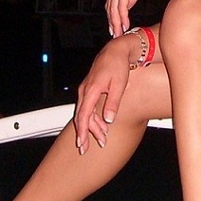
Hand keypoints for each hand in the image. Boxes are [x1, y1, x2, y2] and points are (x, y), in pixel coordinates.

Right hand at [73, 37, 131, 153]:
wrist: (116, 51)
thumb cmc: (118, 66)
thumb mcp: (119, 85)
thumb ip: (113, 103)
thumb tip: (108, 120)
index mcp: (91, 90)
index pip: (84, 115)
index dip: (83, 131)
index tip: (82, 143)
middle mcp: (85, 90)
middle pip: (81, 117)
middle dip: (84, 133)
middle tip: (87, 148)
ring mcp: (86, 89)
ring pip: (84, 113)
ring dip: (91, 127)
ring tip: (101, 139)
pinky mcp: (90, 89)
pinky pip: (87, 107)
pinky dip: (92, 118)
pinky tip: (99, 126)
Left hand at [106, 0, 161, 36]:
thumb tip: (129, 3)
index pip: (111, 2)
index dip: (112, 15)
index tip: (115, 25)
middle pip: (109, 7)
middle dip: (112, 22)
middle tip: (114, 33)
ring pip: (113, 9)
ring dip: (116, 23)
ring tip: (119, 33)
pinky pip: (121, 7)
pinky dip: (122, 18)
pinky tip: (125, 25)